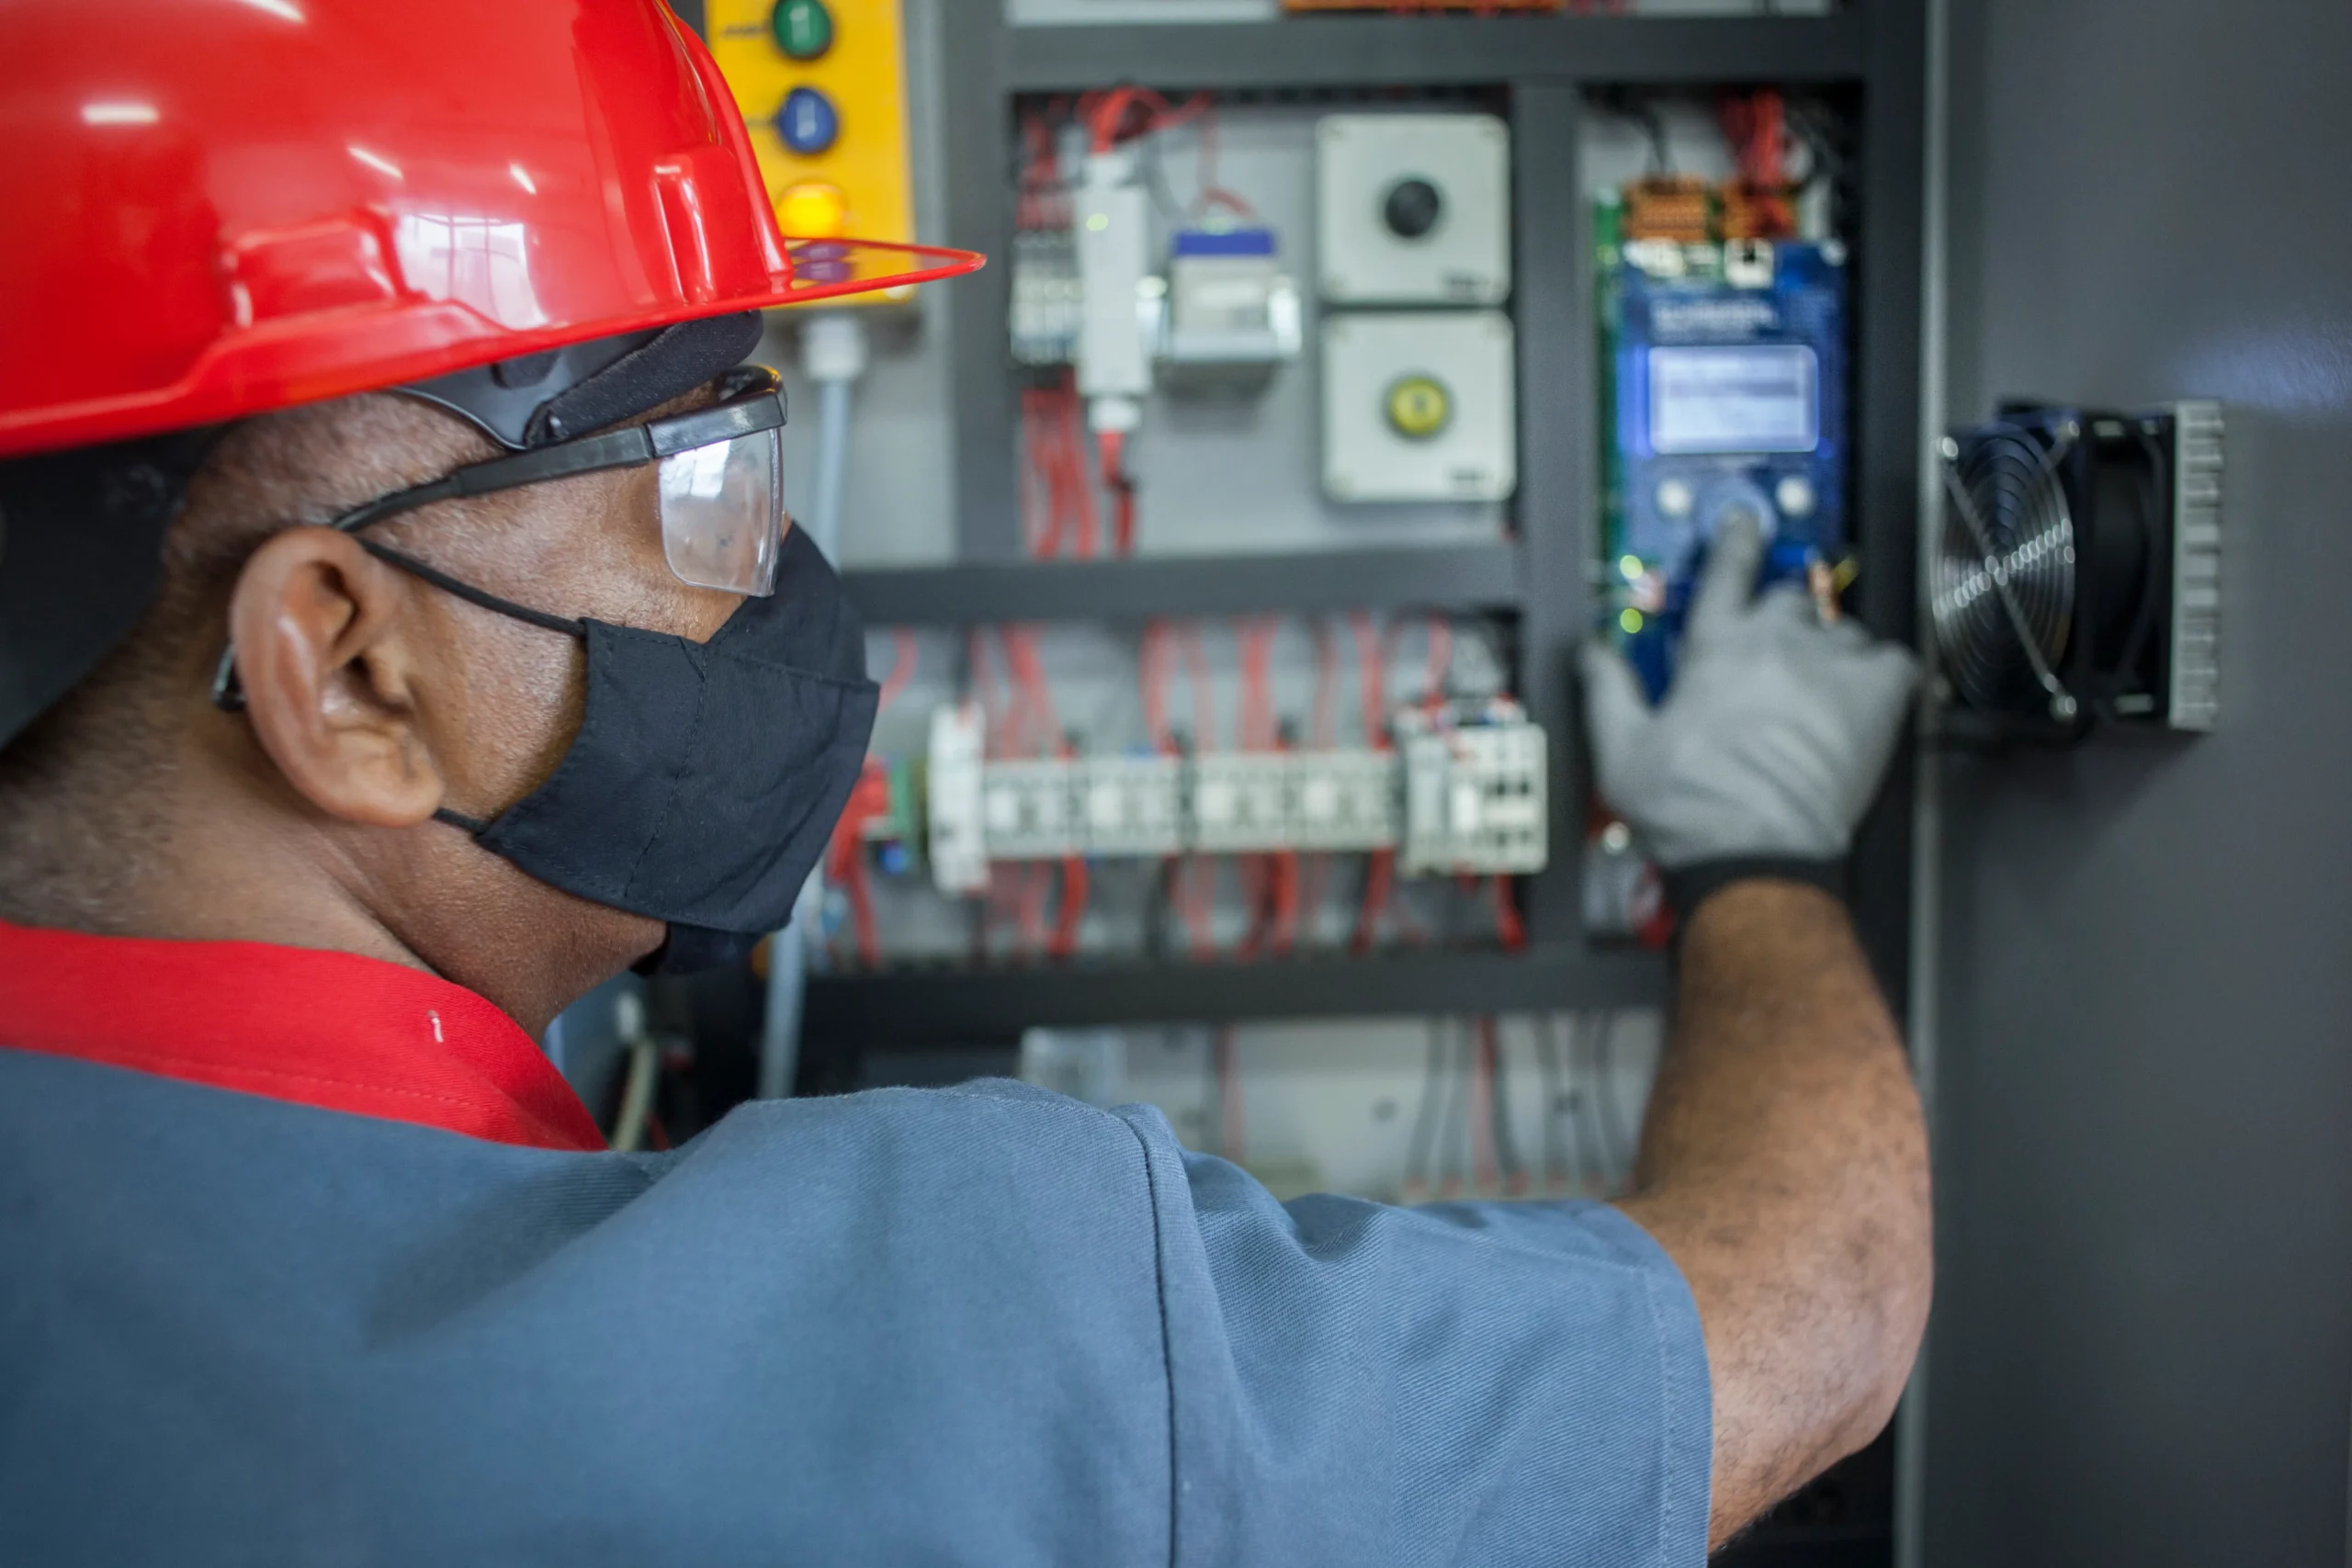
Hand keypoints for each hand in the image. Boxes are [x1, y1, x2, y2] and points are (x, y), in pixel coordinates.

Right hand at [1580, 517, 1917, 869]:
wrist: (1752, 849)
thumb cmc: (1689, 806)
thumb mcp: (1622, 748)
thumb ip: (1608, 689)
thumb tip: (1592, 653)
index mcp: (1714, 647)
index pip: (1728, 570)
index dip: (1736, 540)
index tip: (1744, 525)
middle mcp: (1774, 642)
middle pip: (1789, 597)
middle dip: (1783, 618)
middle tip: (1778, 651)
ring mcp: (1828, 664)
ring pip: (1842, 628)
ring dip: (1833, 648)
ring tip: (1823, 686)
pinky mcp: (1874, 696)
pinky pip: (1895, 660)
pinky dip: (1886, 672)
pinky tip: (1872, 694)